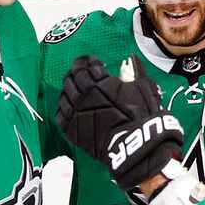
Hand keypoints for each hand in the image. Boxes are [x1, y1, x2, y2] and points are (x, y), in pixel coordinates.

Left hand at [57, 55, 183, 188]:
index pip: (86, 65)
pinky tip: (69, 106)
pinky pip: (60, 115)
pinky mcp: (72, 130)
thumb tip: (132, 58)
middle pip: (71, 77)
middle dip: (76, 71)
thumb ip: (135, 71)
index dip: (88, 61)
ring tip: (74, 88)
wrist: (134, 146)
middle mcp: (83, 95)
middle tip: (81, 72)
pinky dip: (63, 108)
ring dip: (68, 88)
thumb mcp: (144, 88)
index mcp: (100, 82)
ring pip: (63, 95)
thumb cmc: (142, 116)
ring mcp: (75, 113)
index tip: (93, 62)